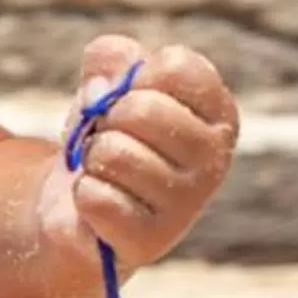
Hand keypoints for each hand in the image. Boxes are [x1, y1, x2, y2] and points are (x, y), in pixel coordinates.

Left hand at [37, 36, 240, 272]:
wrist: (80, 208)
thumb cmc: (107, 136)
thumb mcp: (107, 84)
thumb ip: (110, 58)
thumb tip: (105, 86)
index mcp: (217, 114)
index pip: (177, 66)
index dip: (136, 76)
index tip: (132, 97)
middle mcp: (214, 159)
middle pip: (140, 109)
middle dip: (106, 119)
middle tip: (109, 138)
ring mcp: (187, 204)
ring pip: (112, 153)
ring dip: (91, 158)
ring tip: (104, 171)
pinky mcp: (150, 240)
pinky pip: (95, 195)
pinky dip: (83, 193)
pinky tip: (97, 202)